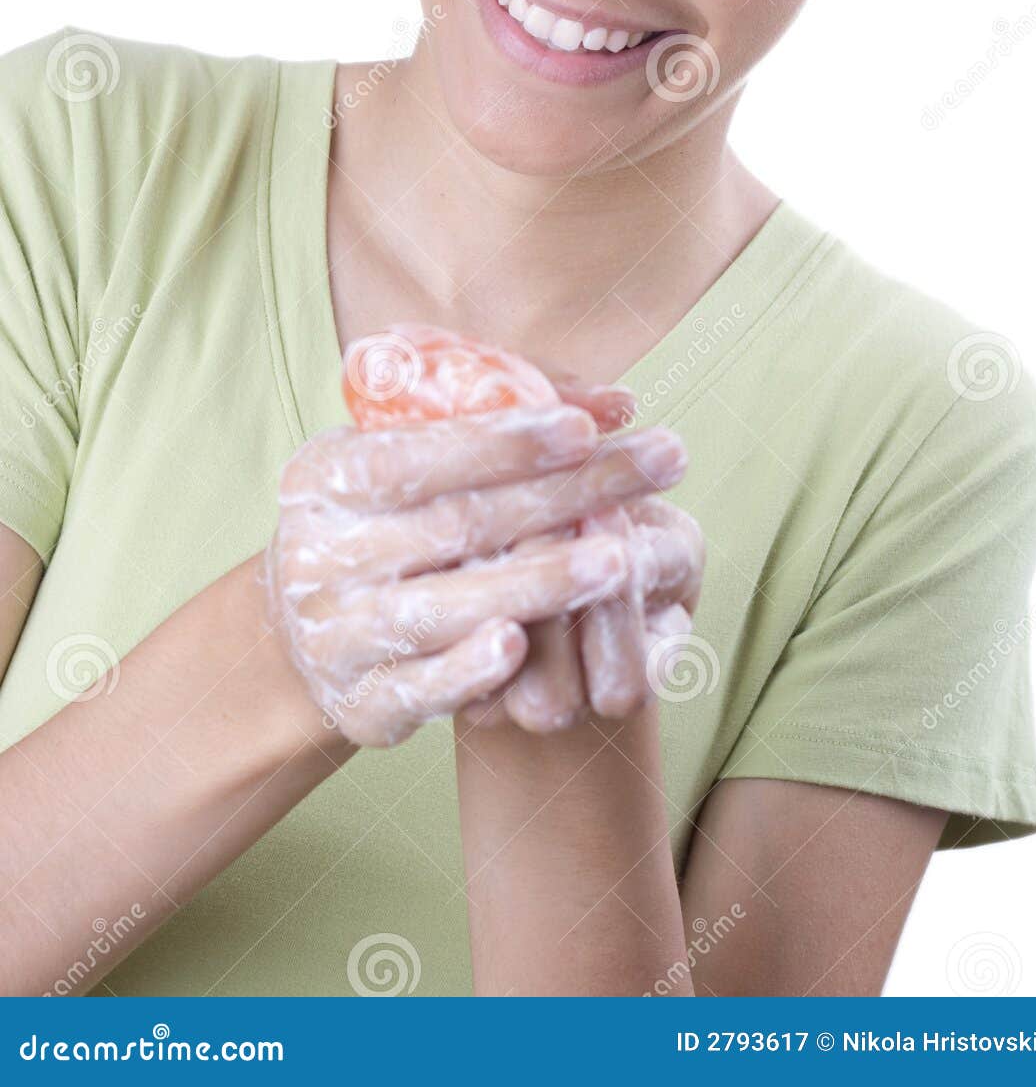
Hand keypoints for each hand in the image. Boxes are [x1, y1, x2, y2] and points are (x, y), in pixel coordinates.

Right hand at [265, 403, 685, 746]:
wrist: (305, 631)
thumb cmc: (389, 516)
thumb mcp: (416, 455)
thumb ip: (505, 418)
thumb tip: (615, 403)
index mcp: (324, 477)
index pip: (418, 454)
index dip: (505, 443)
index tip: (586, 429)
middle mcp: (318, 555)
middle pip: (455, 525)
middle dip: (564, 497)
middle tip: (655, 468)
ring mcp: (334, 635)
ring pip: (446, 608)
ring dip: (540, 584)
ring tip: (621, 561)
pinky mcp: (359, 705)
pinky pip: (422, 689)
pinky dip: (470, 670)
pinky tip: (525, 644)